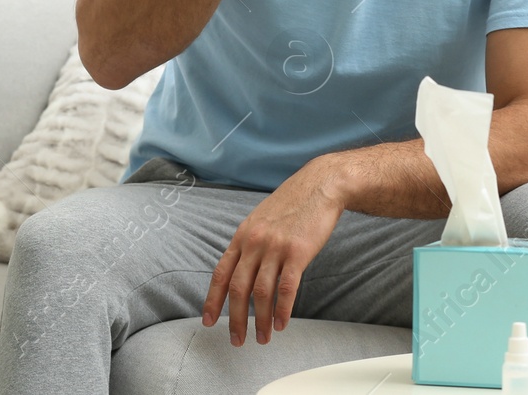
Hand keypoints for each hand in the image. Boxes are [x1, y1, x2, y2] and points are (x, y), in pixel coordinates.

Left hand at [200, 158, 345, 345]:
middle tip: (236, 340)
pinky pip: (286, 288)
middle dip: (235, 319)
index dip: (212, 299)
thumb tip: (240, 272)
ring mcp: (275, 247)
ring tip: (263, 338)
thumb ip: (249, 244)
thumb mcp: (260, 220)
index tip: (208, 321)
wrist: (319, 186)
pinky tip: (282, 324)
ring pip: (261, 293)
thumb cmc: (291, 205)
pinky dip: (283, 310)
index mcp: (242, 236)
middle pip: (238, 288)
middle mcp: (254, 242)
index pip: (220, 273)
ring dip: (260, 320)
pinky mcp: (298, 252)